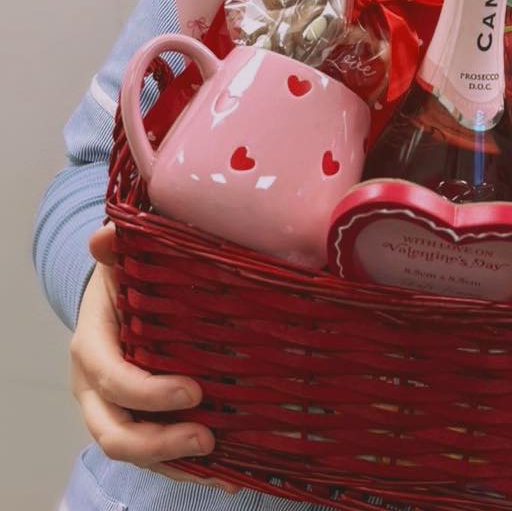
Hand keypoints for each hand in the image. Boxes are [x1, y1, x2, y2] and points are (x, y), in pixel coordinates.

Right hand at [69, 223, 238, 495]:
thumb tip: (104, 235)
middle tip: (208, 436)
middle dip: (159, 442)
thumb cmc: (125, 278)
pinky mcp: (134, 421)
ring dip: (173, 461)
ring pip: (131, 451)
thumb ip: (117, 248)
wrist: (115, 296)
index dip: (148, 391)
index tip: (194, 389)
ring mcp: (111, 410)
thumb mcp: (121, 260)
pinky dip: (183, 468)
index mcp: (91, 346)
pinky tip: (224, 472)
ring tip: (220, 460)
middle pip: (114, 431)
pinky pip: (152, 455)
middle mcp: (94, 387)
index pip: (111, 378)